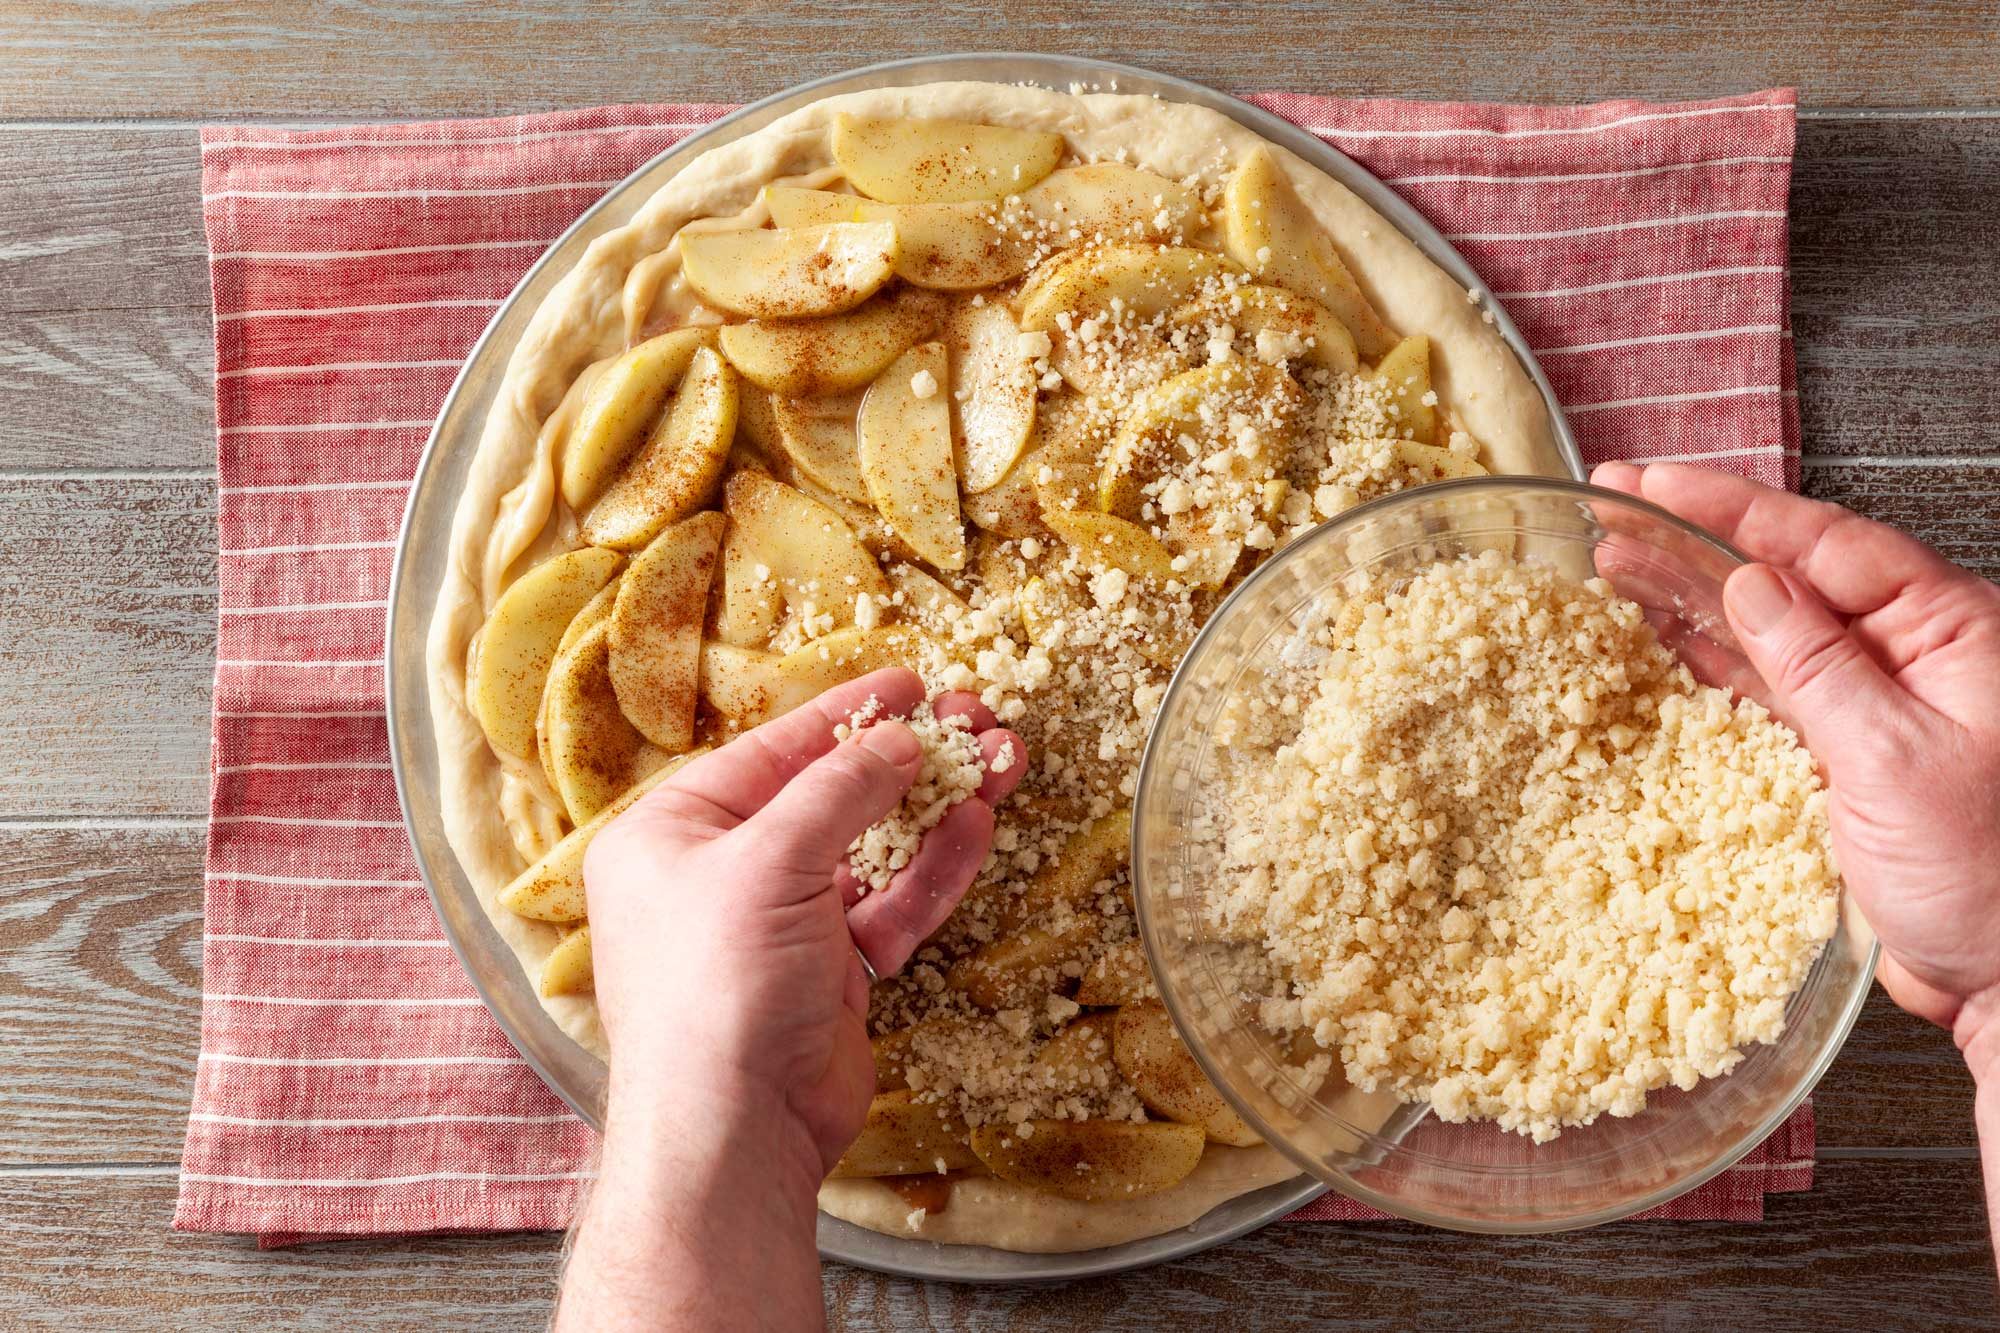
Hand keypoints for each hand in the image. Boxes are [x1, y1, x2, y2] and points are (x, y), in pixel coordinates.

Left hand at [556, 667, 1024, 1332]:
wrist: (733, 1130)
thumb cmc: (716, 988)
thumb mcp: (770, 860)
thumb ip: (839, 788)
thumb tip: (898, 739)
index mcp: (673, 833)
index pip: (771, 752)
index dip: (847, 714)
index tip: (912, 685)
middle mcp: (722, 873)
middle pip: (831, 796)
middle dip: (909, 761)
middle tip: (977, 721)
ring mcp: (780, 925)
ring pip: (873, 848)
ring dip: (937, 810)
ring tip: (1003, 765)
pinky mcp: (830, 972)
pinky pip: (889, 904)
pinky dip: (933, 870)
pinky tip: (977, 828)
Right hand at [1592, 463, 1999, 1067]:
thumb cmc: (1992, 880)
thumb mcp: (1895, 760)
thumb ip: (1818, 667)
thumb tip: (1751, 586)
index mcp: (1948, 631)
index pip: (1823, 543)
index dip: (1729, 508)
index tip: (1651, 486)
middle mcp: (1909, 654)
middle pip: (1786, 574)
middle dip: (1693, 538)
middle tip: (1610, 508)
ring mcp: (1871, 702)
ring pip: (1764, 627)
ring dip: (1687, 595)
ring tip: (1612, 562)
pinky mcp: (1839, 755)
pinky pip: (1763, 688)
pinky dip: (1705, 661)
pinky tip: (1657, 637)